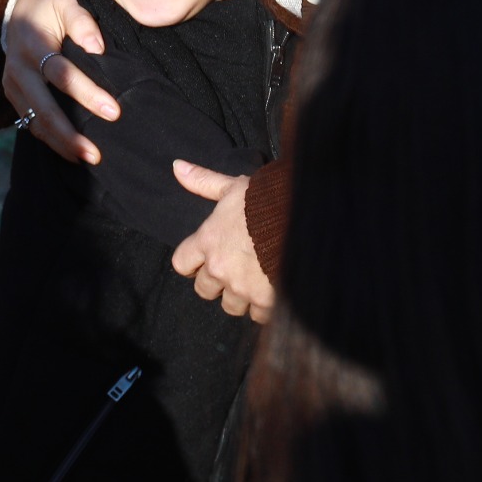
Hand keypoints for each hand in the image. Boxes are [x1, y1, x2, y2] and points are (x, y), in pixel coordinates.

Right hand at [0, 0, 113, 165]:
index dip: (87, 94)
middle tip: (95, 154)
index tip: (115, 112)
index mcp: (32, 45)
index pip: (61, 75)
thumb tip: (97, 48)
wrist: (20, 12)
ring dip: (61, 144)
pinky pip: (31, 124)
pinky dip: (52, 141)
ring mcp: (11, 87)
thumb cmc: (53, 8)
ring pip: (35, 123)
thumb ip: (82, 21)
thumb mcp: (67, 3)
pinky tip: (73, 153)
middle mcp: (17, 69)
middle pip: (43, 109)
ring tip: (88, 159)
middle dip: (69, 134)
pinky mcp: (13, 98)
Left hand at [170, 162, 275, 322]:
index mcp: (207, 241)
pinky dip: (263, 307)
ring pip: (231, 305)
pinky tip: (272, 290)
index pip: (181, 264)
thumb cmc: (266, 201)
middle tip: (234, 269)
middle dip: (216, 282)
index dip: (192, 263)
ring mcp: (242, 288)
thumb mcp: (233, 187)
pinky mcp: (265, 301)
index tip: (205, 258)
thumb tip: (176, 166)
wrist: (305, 220)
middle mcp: (220, 268)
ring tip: (255, 280)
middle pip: (204, 290)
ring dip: (240, 296)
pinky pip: (257, 315)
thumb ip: (204, 181)